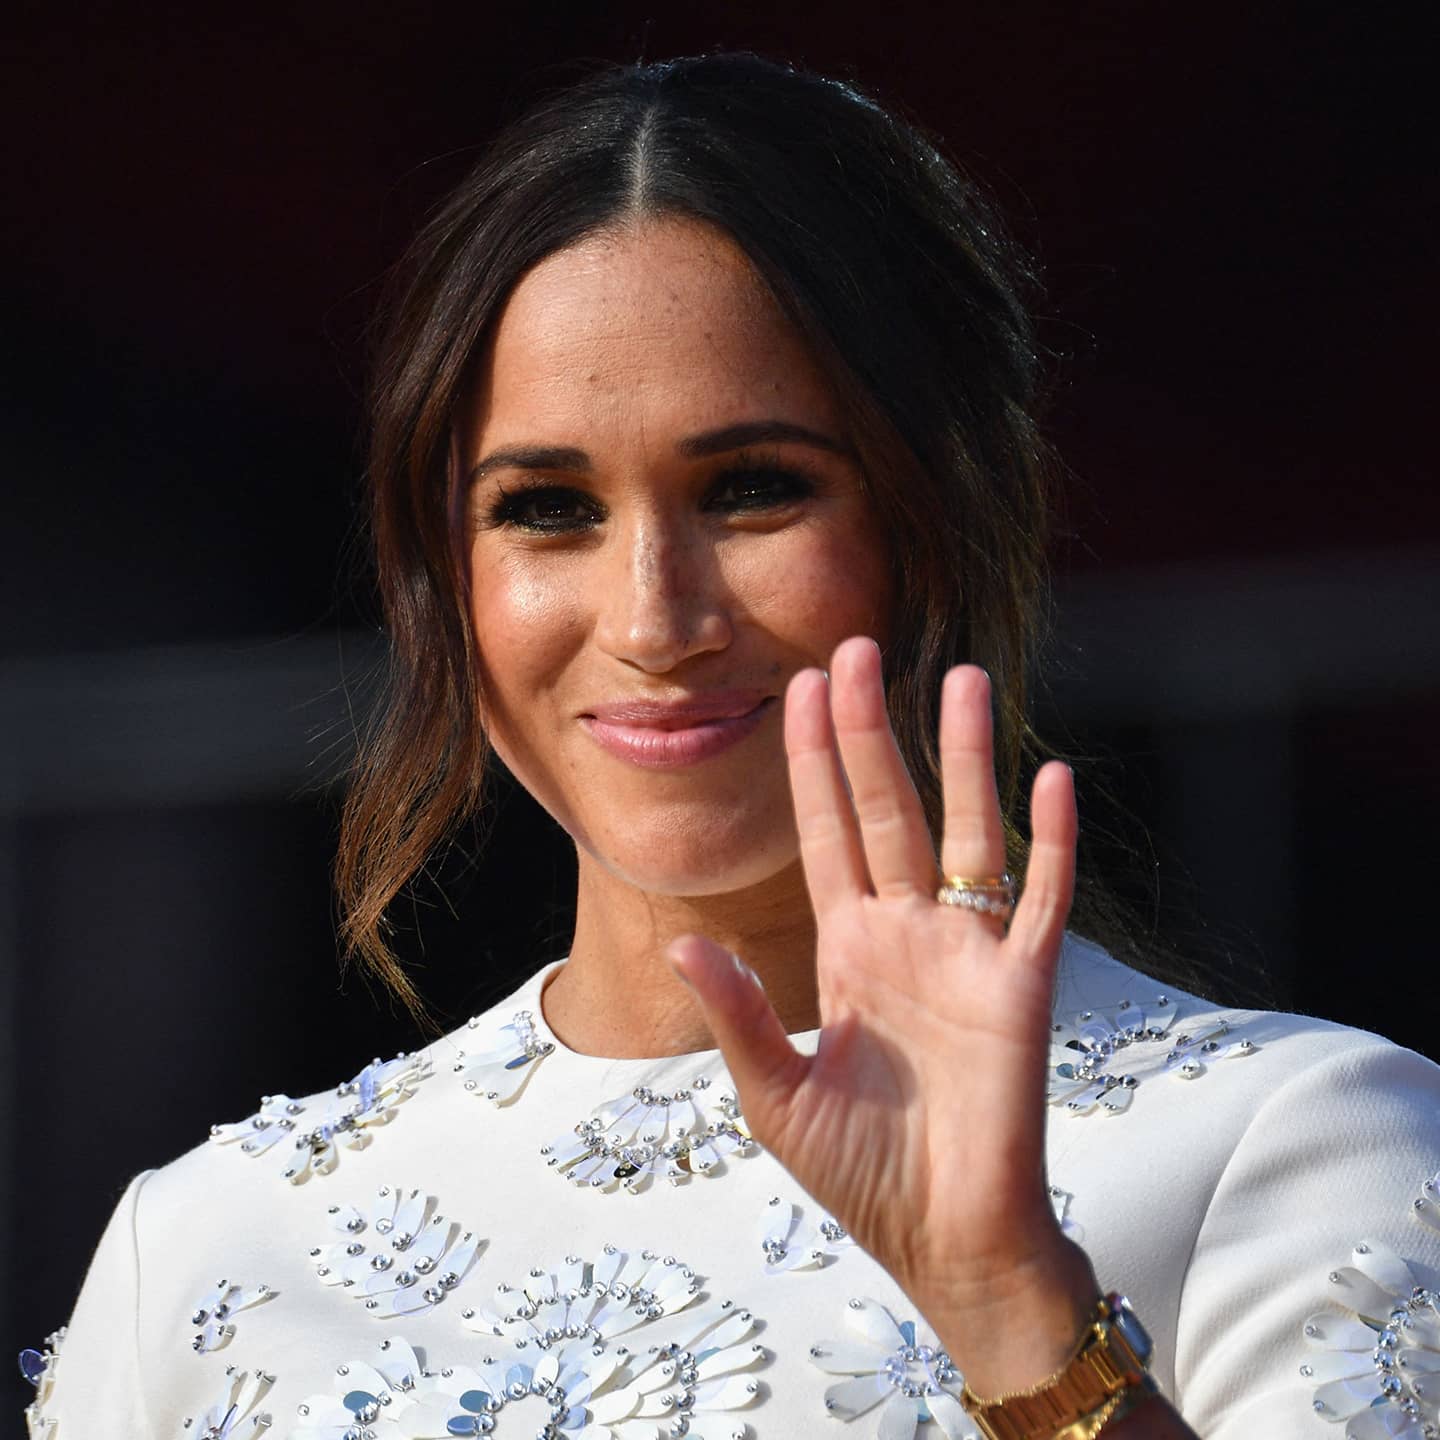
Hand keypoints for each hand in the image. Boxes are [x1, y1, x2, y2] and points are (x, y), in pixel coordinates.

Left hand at [667, 636, 1096, 1391]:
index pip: (825, 834)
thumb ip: (736, 1014)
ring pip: (965, 832)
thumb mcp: (775, 1093)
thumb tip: (682, 944)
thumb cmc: (861, 1173)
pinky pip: (1041, 900)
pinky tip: (1051, 778)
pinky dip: (1050, 843)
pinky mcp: (1021, 988)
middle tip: (855, 648)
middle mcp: (905, 934)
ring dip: (965, 757)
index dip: (811, 764)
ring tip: (962, 679)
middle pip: (886, 809)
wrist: (945, 1241)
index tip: (797, 691)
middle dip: (868, 731)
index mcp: (845, 950)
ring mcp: (966, 954)